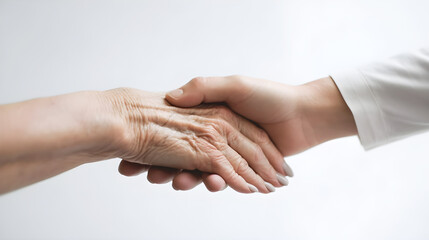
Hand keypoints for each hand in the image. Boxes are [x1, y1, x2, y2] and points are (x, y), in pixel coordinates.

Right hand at [103, 88, 288, 192]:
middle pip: (184, 155)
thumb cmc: (270, 96)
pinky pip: (226, 179)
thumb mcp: (233, 85)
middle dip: (163, 167)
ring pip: (201, 169)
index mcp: (210, 118)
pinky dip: (218, 183)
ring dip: (188, 178)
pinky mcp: (242, 170)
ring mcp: (228, 155)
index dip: (154, 143)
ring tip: (177, 182)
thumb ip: (203, 88)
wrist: (303, 114)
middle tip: (145, 173)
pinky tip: (209, 184)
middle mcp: (215, 137)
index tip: (134, 154)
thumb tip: (172, 95)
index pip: (176, 131)